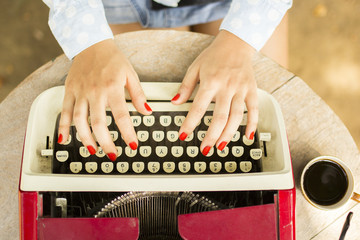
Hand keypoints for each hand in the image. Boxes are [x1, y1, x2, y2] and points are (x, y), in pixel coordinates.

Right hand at [57, 39, 150, 159]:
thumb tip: (147, 111)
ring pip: (80, 120)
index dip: (128, 132)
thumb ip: (138, 95)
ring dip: (86, 138)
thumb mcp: (130, 74)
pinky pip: (65, 111)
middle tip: (112, 154)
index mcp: (112, 87)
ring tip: (93, 150)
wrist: (91, 43)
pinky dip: (63, 126)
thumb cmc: (112, 59)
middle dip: (106, 142)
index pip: (121, 116)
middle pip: (99, 123)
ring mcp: (80, 92)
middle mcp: (95, 91)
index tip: (133, 144)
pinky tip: (65, 139)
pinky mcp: (69, 91)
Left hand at [173, 30, 257, 154]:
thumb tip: (175, 102)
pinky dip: (252, 124)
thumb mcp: (195, 68)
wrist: (236, 42)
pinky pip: (254, 109)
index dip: (190, 123)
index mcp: (211, 82)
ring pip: (236, 116)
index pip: (199, 107)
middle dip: (211, 136)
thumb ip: (185, 86)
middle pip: (220, 117)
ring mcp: (241, 89)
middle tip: (205, 149)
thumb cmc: (214, 55)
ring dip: (229, 134)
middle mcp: (227, 87)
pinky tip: (247, 136)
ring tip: (221, 146)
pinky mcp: (252, 90)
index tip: (183, 135)